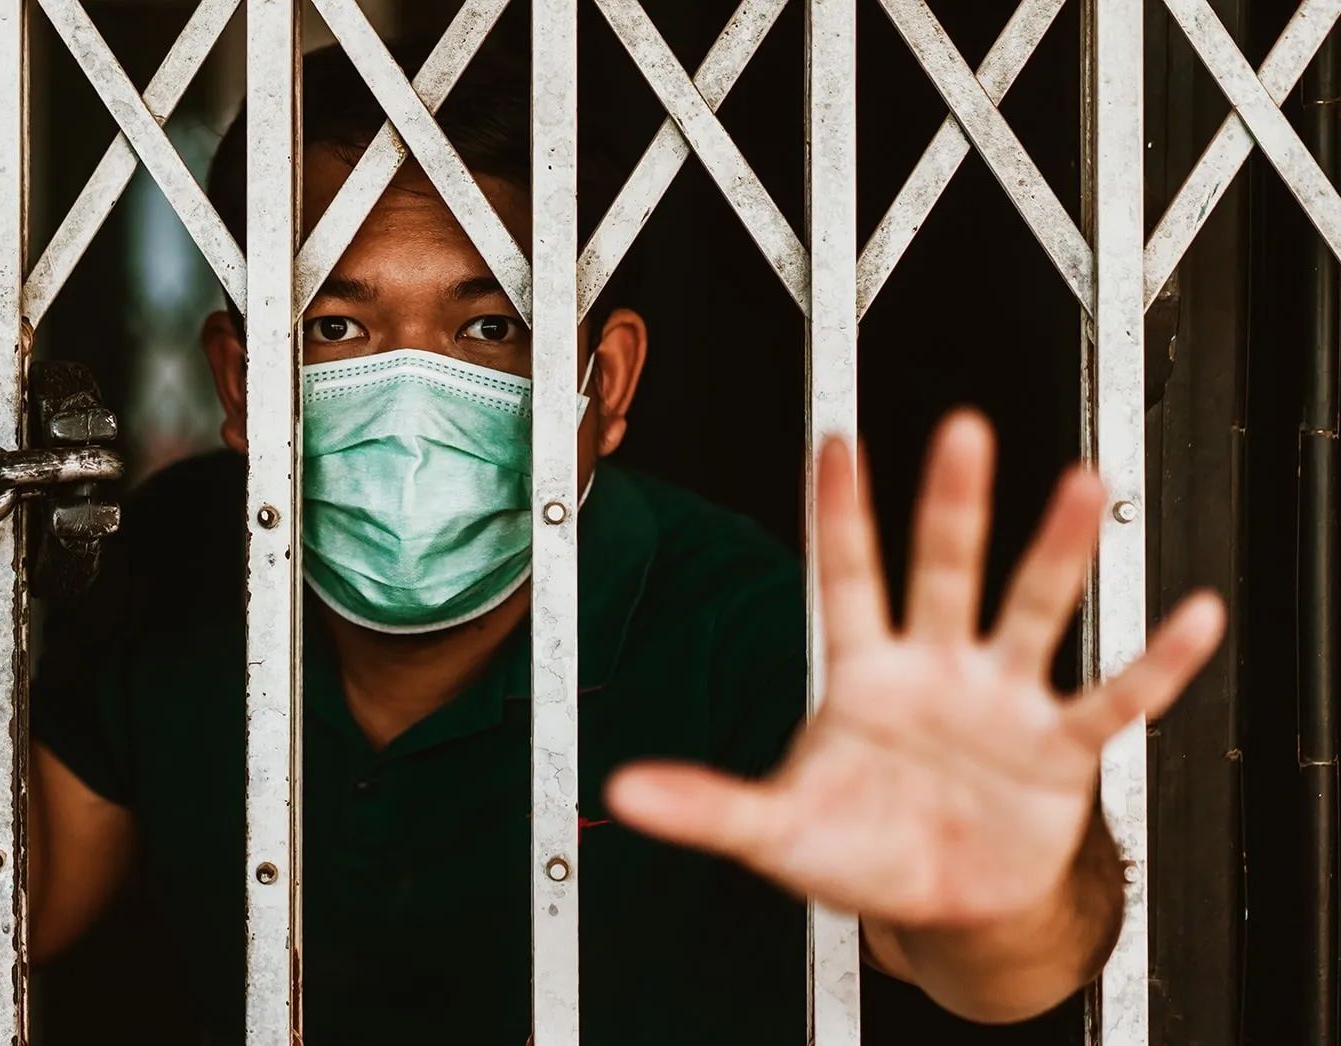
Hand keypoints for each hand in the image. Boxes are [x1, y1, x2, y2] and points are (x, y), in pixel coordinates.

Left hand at [606, 411, 1224, 929]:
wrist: (945, 902)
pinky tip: (1195, 616)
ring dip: (1058, 552)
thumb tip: (622, 791)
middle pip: (943, 571)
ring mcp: (1004, 699)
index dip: (841, 515)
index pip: (846, 577)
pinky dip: (1158, 663)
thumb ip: (707, 806)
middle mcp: (938, 666)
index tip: (833, 439)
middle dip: (951, 506)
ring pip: (1033, 610)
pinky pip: (1116, 697)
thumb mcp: (776, 830)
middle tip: (961, 429)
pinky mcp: (1061, 747)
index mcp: (863, 673)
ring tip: (1083, 485)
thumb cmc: (859, 850)